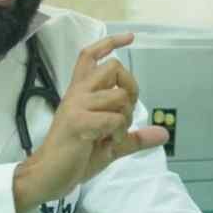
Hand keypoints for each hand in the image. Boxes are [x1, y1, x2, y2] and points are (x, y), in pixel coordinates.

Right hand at [13, 34, 168, 212]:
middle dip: (130, 88)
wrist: (48, 176)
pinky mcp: (78, 122)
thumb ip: (133, 136)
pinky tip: (107, 143)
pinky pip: (115, 119)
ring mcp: (76, 106)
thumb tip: (163, 133)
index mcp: (80, 93)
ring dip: (125, 118)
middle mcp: (77, 93)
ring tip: (112, 135)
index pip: (90, 56)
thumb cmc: (74, 157)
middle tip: (125, 113)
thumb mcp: (110, 145)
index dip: (110, 43)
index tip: (130, 37)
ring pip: (119, 95)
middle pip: (113, 68)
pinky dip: (119, 133)